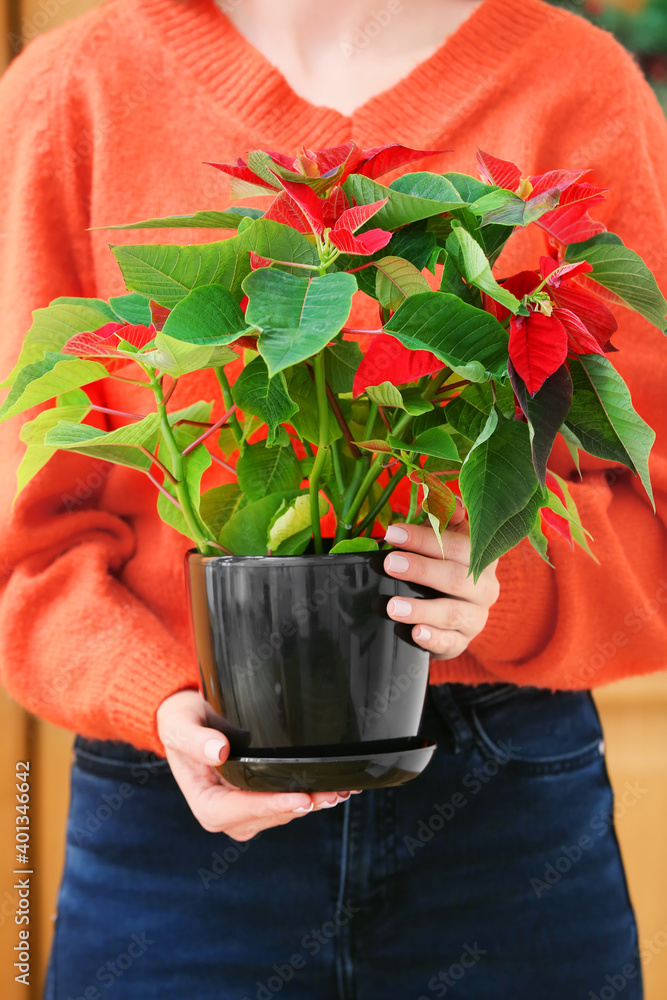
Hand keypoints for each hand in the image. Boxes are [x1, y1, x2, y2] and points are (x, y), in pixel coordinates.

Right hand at [157, 690, 356, 840]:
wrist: (186, 722)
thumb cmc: (181, 724)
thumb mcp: (180, 726)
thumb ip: (194, 739)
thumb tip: (219, 750)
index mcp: (206, 804)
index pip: (242, 811)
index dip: (272, 806)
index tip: (300, 798)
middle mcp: (226, 815)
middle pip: (270, 816)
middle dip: (302, 805)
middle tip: (333, 793)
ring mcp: (244, 811)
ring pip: (283, 813)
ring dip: (311, 803)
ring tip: (340, 790)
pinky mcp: (258, 801)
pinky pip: (286, 803)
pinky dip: (309, 796)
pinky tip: (332, 788)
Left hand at [383, 505, 499, 659]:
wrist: (450, 612)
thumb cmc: (442, 565)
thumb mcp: (444, 539)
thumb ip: (443, 519)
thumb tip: (449, 502)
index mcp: (482, 556)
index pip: (459, 544)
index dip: (425, 537)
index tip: (393, 533)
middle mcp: (485, 587)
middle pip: (456, 577)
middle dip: (421, 569)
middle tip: (390, 564)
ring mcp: (476, 617)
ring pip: (452, 613)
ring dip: (421, 609)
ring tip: (392, 606)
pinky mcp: (462, 642)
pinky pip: (450, 643)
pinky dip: (433, 638)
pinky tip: (416, 632)